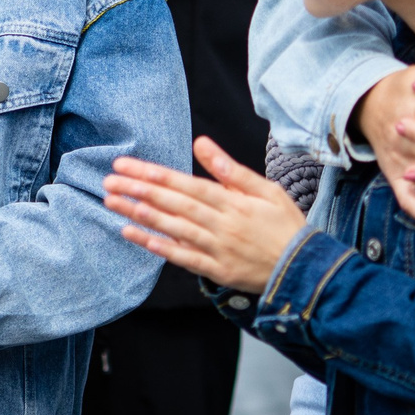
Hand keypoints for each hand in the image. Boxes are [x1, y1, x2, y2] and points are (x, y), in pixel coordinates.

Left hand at [103, 136, 304, 294]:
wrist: (306, 270)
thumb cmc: (285, 225)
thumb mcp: (266, 189)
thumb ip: (230, 169)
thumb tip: (202, 142)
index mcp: (232, 202)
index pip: (185, 184)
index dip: (154, 174)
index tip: (126, 165)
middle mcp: (221, 225)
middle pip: (174, 204)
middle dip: (139, 191)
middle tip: (109, 180)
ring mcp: (217, 249)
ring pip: (173, 228)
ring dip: (141, 215)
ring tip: (113, 202)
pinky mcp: (216, 271)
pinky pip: (182, 257)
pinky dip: (157, 246)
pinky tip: (134, 235)